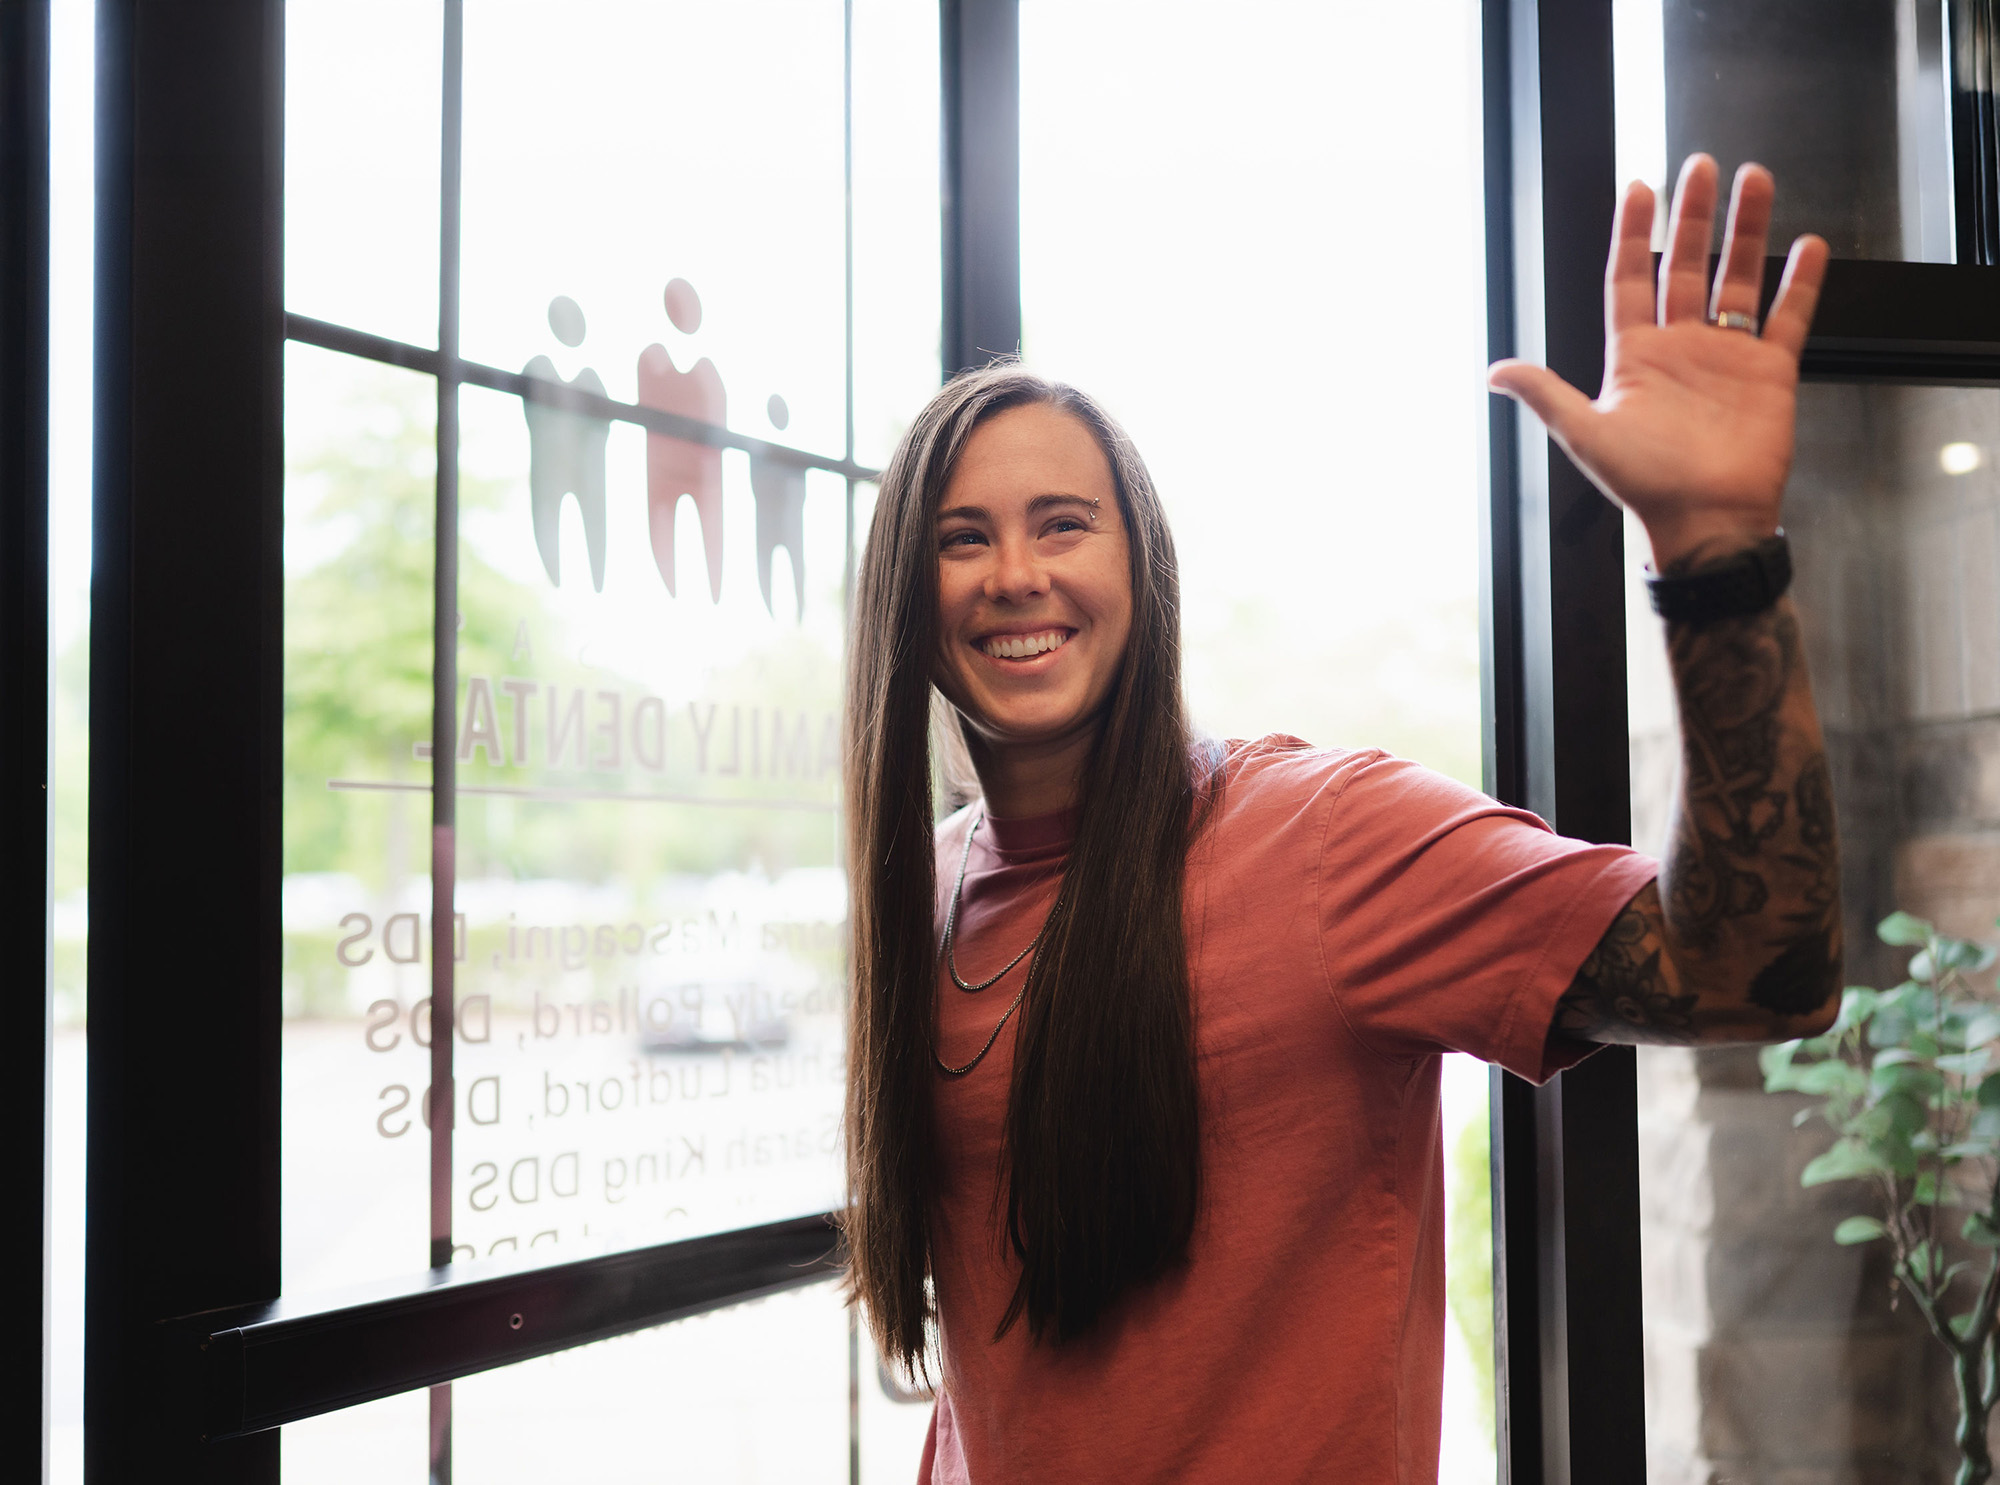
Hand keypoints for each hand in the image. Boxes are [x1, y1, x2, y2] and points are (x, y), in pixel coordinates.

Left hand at [1487, 154, 1828, 569]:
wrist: (1706, 520)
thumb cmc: (1645, 484)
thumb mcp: (1584, 432)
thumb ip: (1544, 393)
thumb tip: (1494, 372)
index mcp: (1634, 356)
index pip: (1631, 278)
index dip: (1634, 233)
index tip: (1641, 187)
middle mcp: (1680, 347)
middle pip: (1688, 265)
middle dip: (1693, 215)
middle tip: (1701, 165)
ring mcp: (1727, 356)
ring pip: (1738, 278)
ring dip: (1746, 229)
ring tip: (1755, 179)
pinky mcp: (1770, 372)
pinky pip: (1786, 317)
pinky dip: (1798, 282)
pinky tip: (1806, 245)